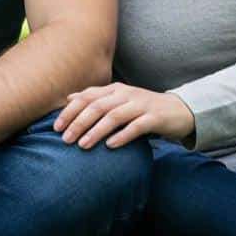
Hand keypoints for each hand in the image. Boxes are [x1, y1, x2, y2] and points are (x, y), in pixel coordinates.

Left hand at [54, 83, 193, 148]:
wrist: (179, 111)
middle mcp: (126, 94)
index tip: (56, 127)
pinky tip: (110, 146)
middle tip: (65, 139)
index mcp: (115, 89)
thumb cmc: (143, 108)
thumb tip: (69, 98)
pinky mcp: (155, 118)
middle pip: (98, 106)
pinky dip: (122, 135)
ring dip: (96, 131)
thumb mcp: (119, 100)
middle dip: (79, 122)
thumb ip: (96, 98)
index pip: (88, 97)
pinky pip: (137, 126)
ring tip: (83, 145)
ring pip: (114, 116)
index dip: (70, 111)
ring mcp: (141, 104)